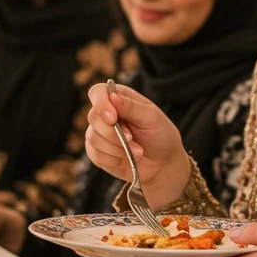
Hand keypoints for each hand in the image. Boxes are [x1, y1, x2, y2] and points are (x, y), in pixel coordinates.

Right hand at [84, 82, 190, 211]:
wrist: (163, 164)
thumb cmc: (160, 135)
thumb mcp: (152, 118)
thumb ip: (132, 107)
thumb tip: (112, 96)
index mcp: (119, 98)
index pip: (97, 92)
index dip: (101, 104)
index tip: (113, 118)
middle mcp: (106, 113)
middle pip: (93, 117)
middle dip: (113, 133)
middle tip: (132, 139)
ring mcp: (99, 133)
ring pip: (93, 138)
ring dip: (117, 148)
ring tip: (137, 152)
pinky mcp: (97, 152)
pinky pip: (96, 155)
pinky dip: (114, 160)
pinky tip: (127, 159)